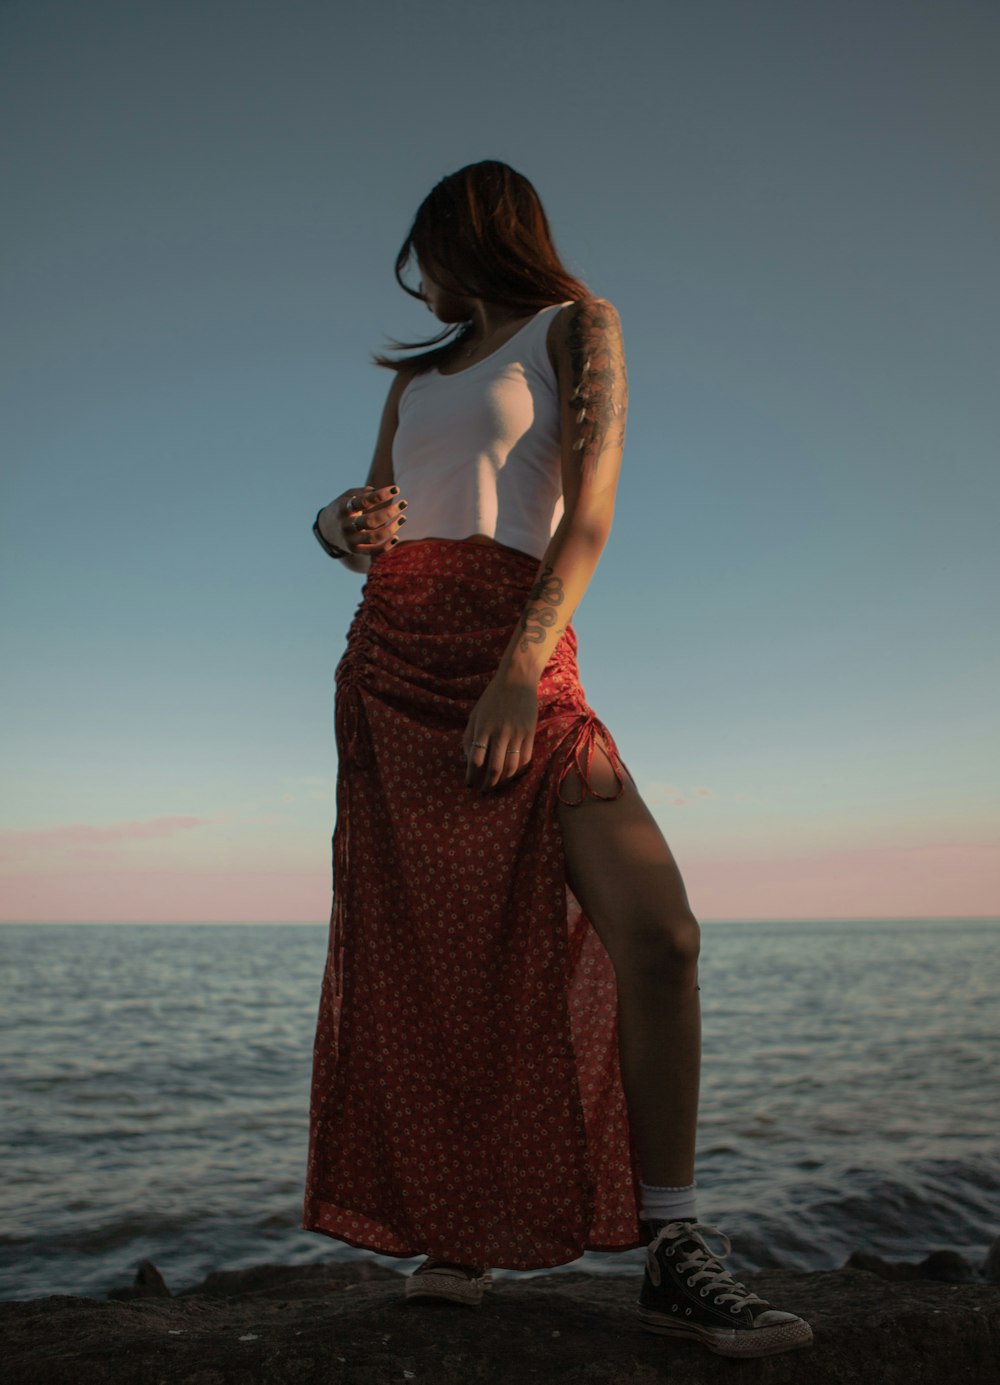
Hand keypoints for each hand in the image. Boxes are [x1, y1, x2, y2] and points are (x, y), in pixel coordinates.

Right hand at [317, 485, 407, 554]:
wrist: (327, 530)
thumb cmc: (343, 508)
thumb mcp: (347, 496)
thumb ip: (363, 492)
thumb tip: (382, 491)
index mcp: (344, 508)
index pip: (364, 501)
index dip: (381, 495)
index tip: (396, 489)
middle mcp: (346, 525)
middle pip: (370, 521)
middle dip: (389, 512)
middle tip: (403, 503)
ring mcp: (350, 539)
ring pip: (373, 537)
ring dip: (391, 528)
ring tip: (403, 518)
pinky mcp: (355, 550)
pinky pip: (373, 551)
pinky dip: (386, 546)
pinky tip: (396, 537)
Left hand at [463, 669, 537, 792]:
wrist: (517, 680)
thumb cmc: (492, 698)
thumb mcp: (475, 714)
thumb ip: (469, 737)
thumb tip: (467, 761)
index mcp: (483, 727)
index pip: (475, 759)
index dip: (471, 775)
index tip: (469, 784)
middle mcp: (500, 732)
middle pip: (494, 767)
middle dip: (487, 784)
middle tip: (484, 791)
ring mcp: (517, 733)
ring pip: (511, 767)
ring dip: (503, 781)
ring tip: (497, 785)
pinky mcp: (530, 733)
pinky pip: (525, 759)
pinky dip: (518, 771)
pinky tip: (512, 774)